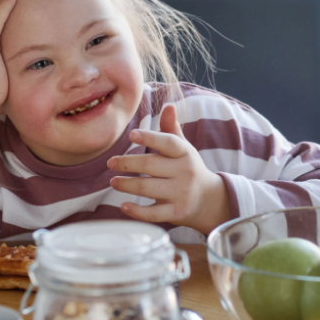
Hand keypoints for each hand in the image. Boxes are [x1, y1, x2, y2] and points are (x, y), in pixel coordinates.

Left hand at [108, 104, 231, 234]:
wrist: (209, 200)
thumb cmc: (189, 169)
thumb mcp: (184, 149)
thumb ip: (172, 129)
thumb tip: (168, 105)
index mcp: (186, 153)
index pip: (169, 142)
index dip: (150, 137)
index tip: (132, 135)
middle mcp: (185, 172)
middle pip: (151, 165)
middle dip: (127, 164)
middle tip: (111, 163)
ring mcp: (181, 194)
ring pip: (147, 188)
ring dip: (126, 185)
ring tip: (114, 181)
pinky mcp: (177, 213)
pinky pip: (153, 213)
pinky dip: (136, 211)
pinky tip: (123, 206)